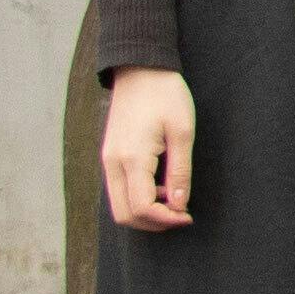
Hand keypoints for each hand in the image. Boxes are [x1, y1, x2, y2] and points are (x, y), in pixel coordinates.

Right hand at [99, 68, 195, 230]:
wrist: (141, 70)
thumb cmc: (166, 96)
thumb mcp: (183, 132)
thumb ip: (180, 172)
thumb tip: (179, 205)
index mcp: (131, 158)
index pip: (141, 208)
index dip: (165, 220)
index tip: (188, 216)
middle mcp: (112, 164)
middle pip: (124, 215)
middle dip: (153, 222)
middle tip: (181, 215)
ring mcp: (107, 160)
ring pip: (118, 205)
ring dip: (144, 212)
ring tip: (173, 200)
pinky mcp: (109, 156)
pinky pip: (118, 189)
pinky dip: (137, 198)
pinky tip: (160, 187)